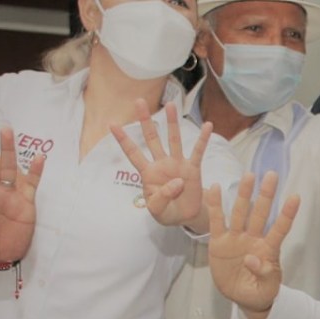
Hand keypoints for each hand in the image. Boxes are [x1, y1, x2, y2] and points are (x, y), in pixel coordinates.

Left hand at [110, 99, 213, 229]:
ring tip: (171, 105)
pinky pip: (198, 151)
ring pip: (174, 139)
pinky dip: (203, 138)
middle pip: (152, 138)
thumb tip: (177, 182)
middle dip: (145, 121)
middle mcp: (161, 163)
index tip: (112, 124)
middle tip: (139, 101)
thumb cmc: (167, 211)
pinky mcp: (193, 168)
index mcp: (148, 173)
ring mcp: (177, 163)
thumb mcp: (157, 210)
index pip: (133, 153)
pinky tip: (207, 125)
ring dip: (172, 122)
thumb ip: (162, 197)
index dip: (123, 140)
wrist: (185, 216)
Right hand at [205, 172, 298, 318]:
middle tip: (272, 175)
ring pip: (240, 213)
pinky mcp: (219, 243)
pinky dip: (215, 206)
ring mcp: (236, 239)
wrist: (242, 297)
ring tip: (249, 175)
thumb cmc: (260, 291)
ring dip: (244, 195)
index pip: (280, 228)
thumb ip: (263, 273)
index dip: (288, 213)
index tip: (296, 197)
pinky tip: (214, 188)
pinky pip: (217, 222)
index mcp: (269, 249)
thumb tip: (253, 258)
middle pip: (260, 214)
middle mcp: (253, 239)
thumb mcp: (266, 287)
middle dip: (266, 195)